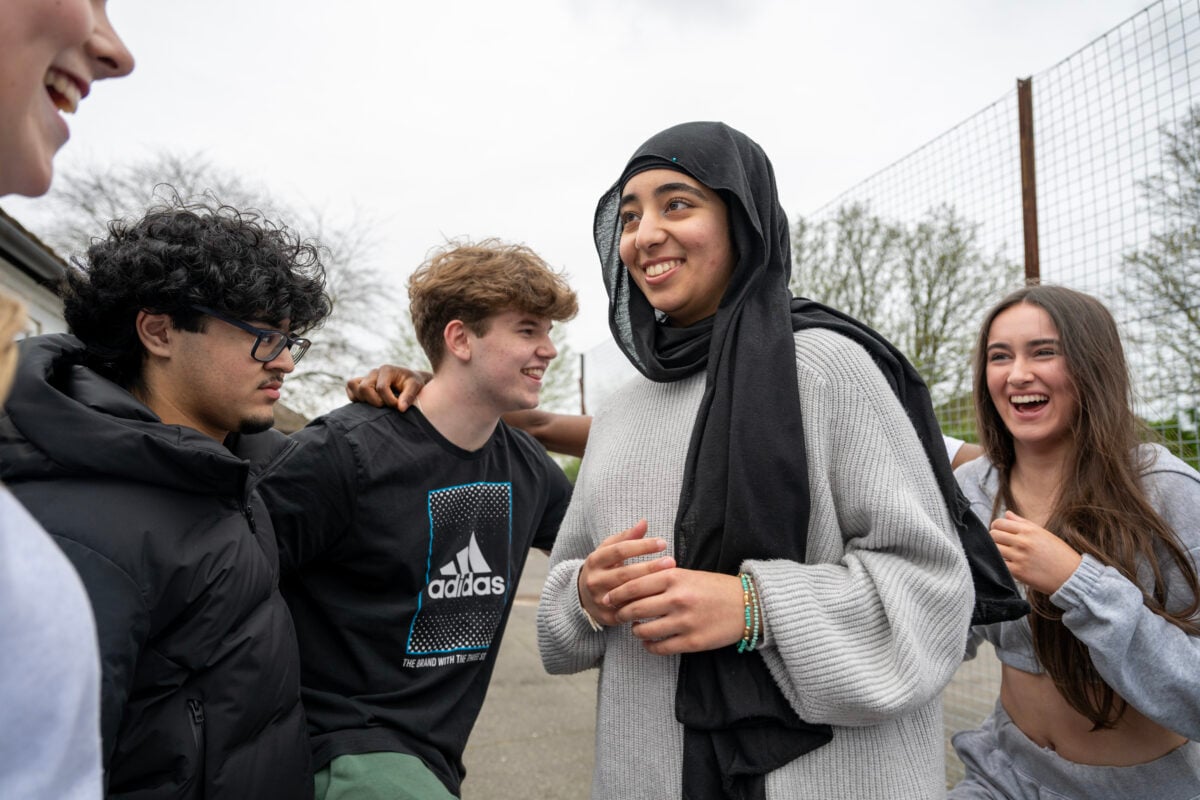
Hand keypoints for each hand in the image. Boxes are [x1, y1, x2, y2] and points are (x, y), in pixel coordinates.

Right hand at [344, 365, 431, 410]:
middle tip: (386, 407)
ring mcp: (365, 377)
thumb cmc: (413, 383)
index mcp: (387, 370)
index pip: (381, 388)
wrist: (409, 381)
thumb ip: (409, 396)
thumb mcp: (416, 386)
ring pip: (352, 386)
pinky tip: (368, 404)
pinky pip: (349, 389)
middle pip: (364, 388)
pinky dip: (355, 397)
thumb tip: (400, 408)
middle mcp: (374, 372)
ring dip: (363, 399)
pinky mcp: (360, 384)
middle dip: (375, 401)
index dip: (389, 401)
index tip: (398, 407)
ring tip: (377, 404)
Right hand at [578, 520, 672, 627]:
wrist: (582, 597)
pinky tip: (661, 598)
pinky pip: (629, 611)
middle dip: (650, 567)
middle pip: (625, 574)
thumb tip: (644, 522)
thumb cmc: (602, 568)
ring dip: (650, 587)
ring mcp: (600, 600)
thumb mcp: (608, 550)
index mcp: (595, 561)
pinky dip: (645, 604)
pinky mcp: (607, 617)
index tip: (662, 543)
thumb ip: (626, 537)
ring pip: (627, 594)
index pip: (619, 551)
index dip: (642, 546)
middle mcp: (595, 580)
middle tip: (671, 561)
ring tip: (670, 579)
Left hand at [605, 568, 746, 655]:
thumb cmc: (714, 588)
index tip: (608, 599)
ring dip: (635, 631)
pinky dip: (649, 646)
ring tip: (636, 629)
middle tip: (618, 616)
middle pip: (635, 609)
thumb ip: (661, 578)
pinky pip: (660, 648)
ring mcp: (684, 622)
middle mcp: (677, 599)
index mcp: (674, 577)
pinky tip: (649, 643)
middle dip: (621, 614)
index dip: (616, 594)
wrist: (747, 605)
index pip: (634, 586)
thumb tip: (631, 585)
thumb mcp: (688, 575)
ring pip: (644, 631)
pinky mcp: (692, 642)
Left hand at [990, 511, 1082, 594]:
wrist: (1073, 576)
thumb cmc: (1059, 554)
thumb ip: (1022, 522)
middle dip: (994, 539)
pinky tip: (1009, 565)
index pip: (999, 523)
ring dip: (996, 552)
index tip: (1000, 533)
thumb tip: (1006, 513)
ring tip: (1005, 555)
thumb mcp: (1043, 533)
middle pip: (993, 535)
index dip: (996, 527)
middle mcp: (1023, 541)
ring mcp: (1020, 557)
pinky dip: (1000, 564)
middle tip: (1002, 545)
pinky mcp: (1018, 572)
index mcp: (1029, 530)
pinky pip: (999, 564)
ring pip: (993, 549)